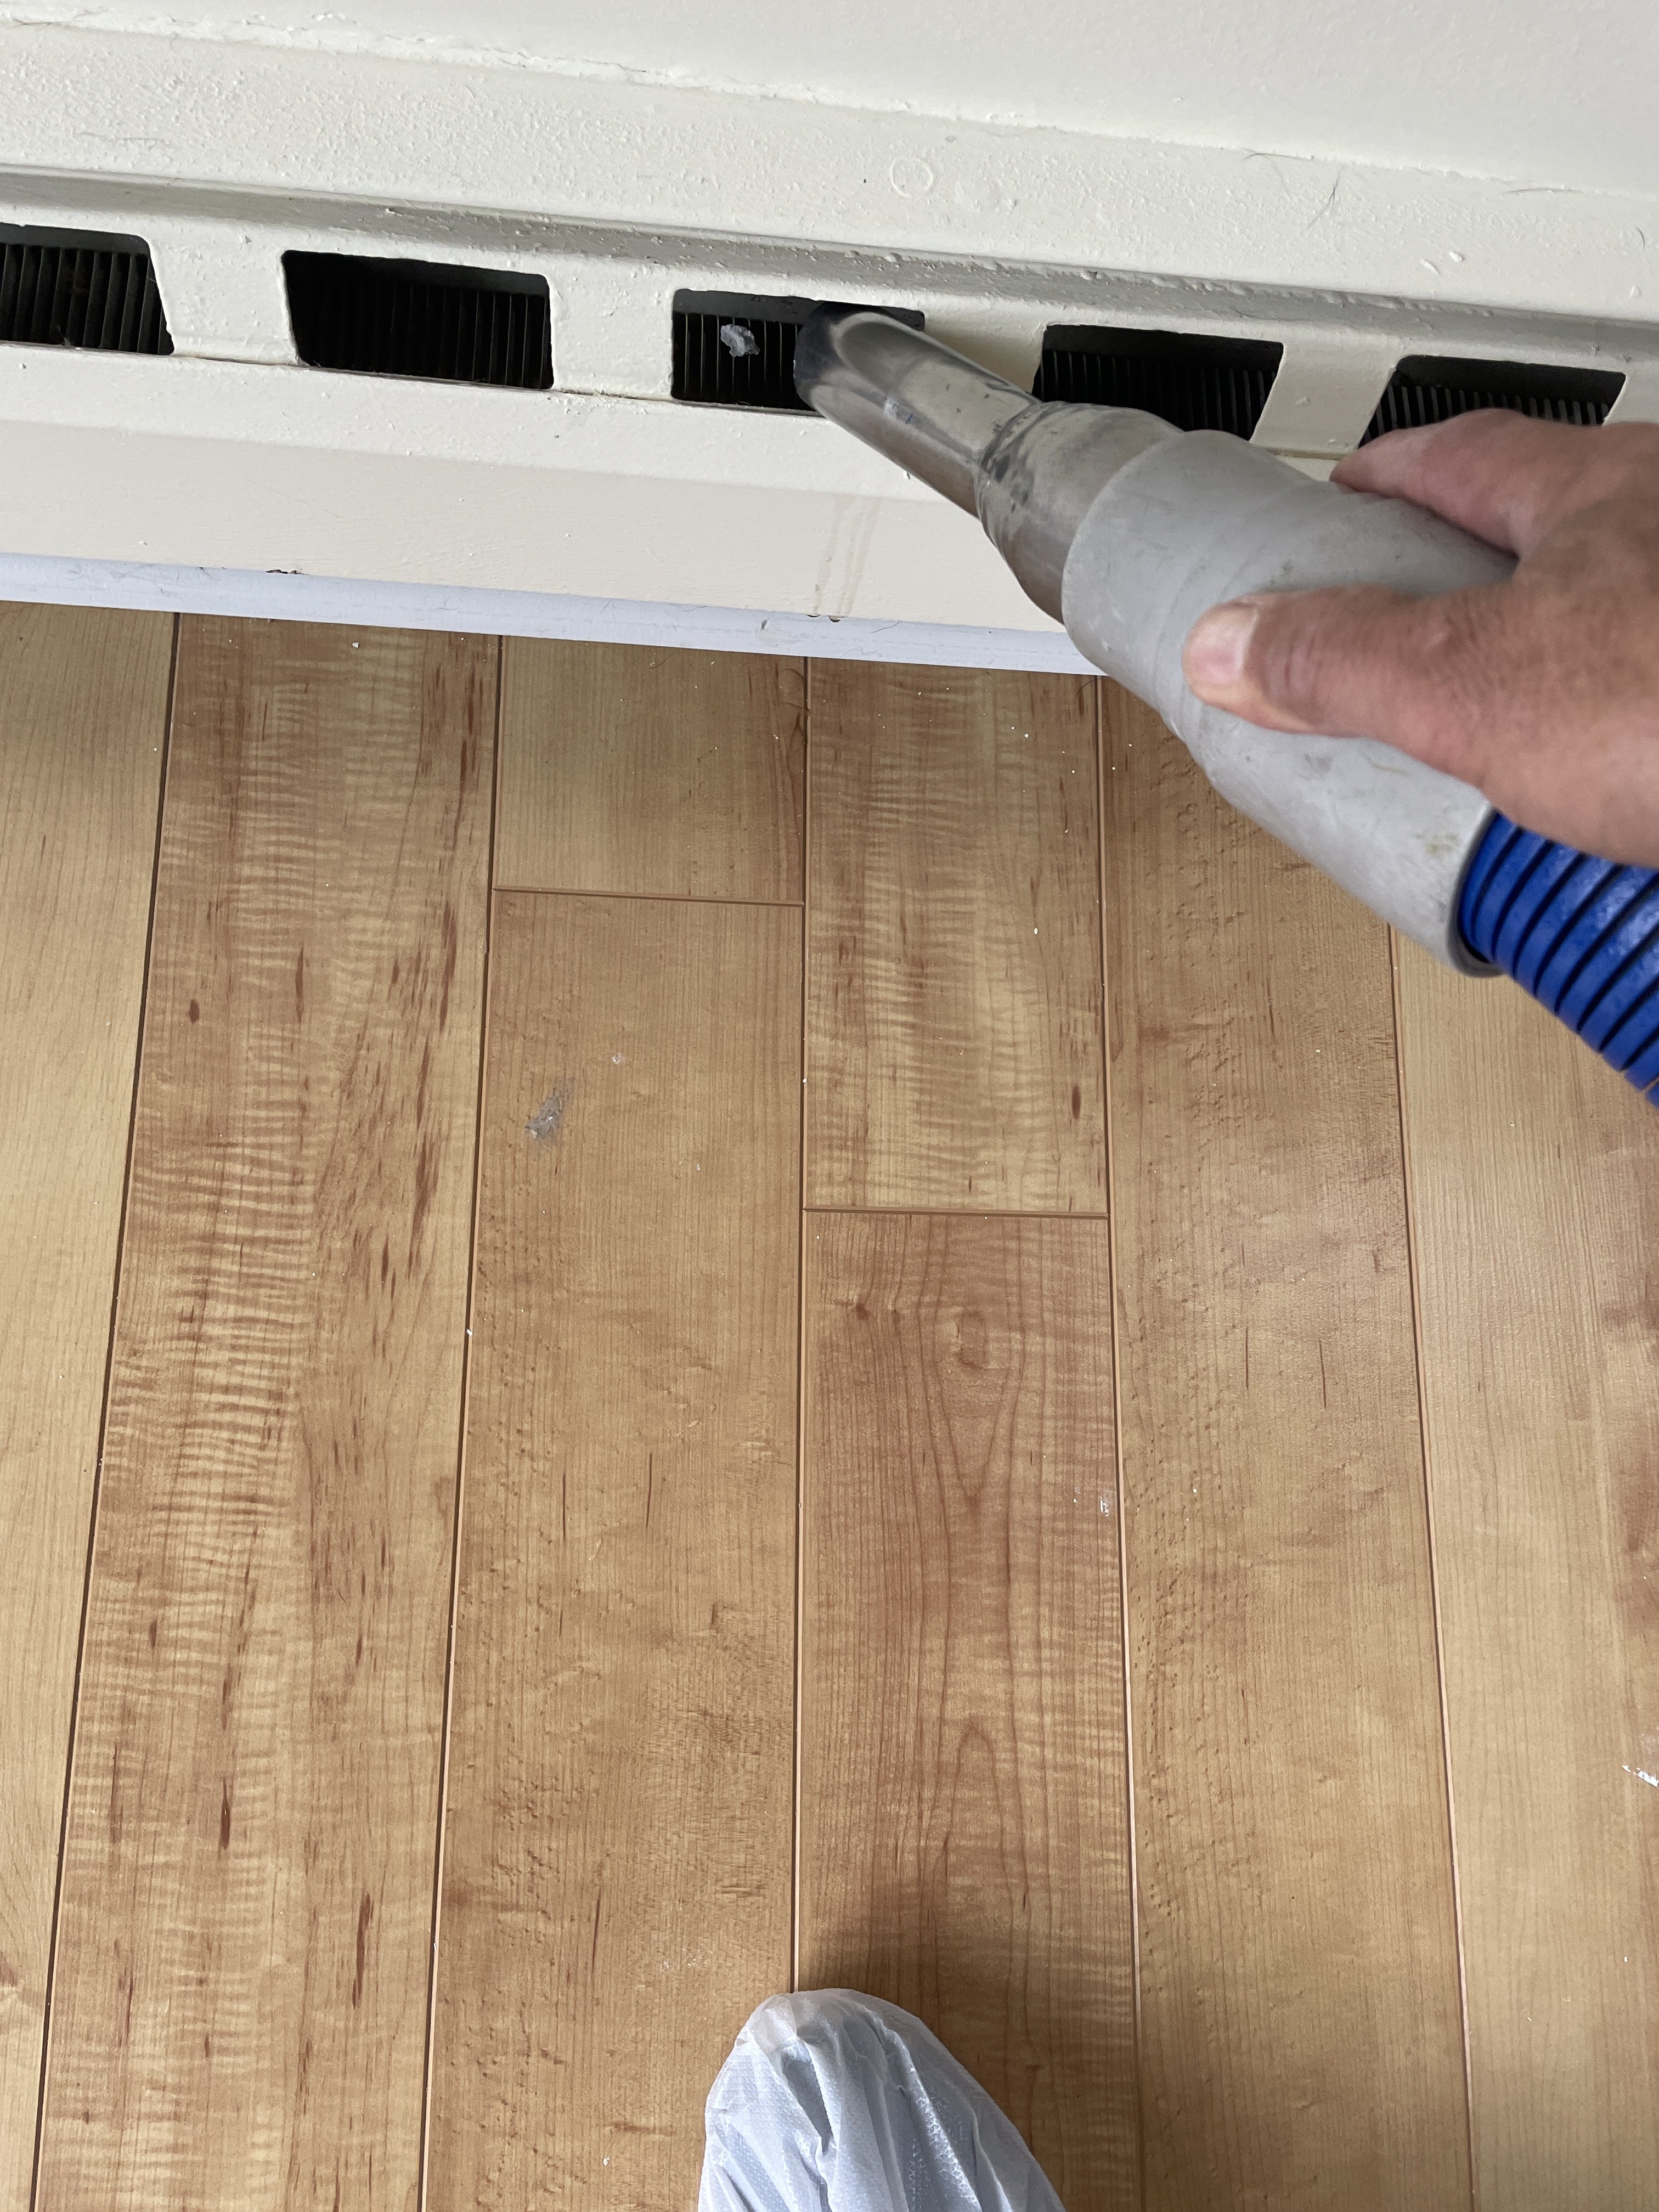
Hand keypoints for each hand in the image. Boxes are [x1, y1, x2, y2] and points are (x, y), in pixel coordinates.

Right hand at [1180, 412, 1658, 866]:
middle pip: (1551, 522)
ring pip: (1625, 607)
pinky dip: (1630, 734)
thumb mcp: (1476, 684)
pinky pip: (1657, 695)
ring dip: (1564, 659)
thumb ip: (1344, 661)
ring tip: (1511, 738)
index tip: (1338, 497)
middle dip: (1474, 573)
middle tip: (1415, 632)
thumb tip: (1232, 641)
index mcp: (1598, 491)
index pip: (1458, 451)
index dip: (1382, 479)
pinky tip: (1618, 788)